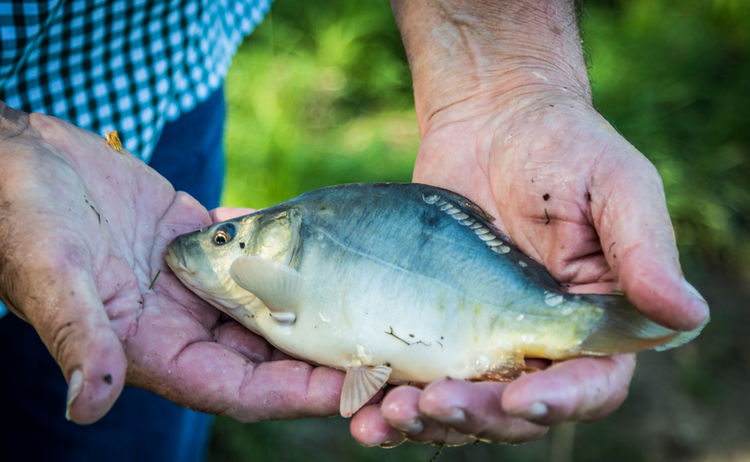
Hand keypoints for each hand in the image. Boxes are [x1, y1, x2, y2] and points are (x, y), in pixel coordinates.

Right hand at [0, 102, 342, 423]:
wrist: (21, 160)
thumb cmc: (22, 217)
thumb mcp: (51, 276)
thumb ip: (79, 337)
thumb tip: (88, 406)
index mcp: (150, 348)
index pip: (237, 388)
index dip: (294, 395)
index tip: (352, 393)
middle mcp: (180, 324)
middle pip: (266, 354)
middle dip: (322, 356)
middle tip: (387, 349)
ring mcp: (194, 284)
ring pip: (268, 305)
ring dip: (316, 305)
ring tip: (375, 300)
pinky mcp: (200, 243)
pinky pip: (255, 253)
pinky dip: (288, 250)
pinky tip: (330, 242)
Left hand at [350, 0, 707, 446]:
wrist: (490, 117)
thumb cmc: (564, 146)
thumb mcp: (617, 187)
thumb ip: (645, 251)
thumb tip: (686, 317)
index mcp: (594, 322)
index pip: (589, 384)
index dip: (558, 402)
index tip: (518, 399)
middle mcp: (539, 340)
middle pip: (514, 408)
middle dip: (477, 417)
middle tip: (432, 406)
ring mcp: (482, 334)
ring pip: (461, 403)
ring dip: (426, 421)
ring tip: (383, 421)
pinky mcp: (434, 321)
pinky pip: (416, 371)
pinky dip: (388, 396)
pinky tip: (361, 407)